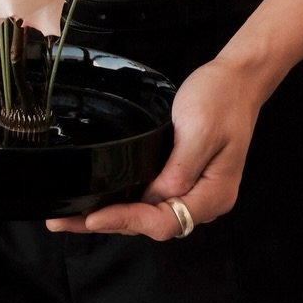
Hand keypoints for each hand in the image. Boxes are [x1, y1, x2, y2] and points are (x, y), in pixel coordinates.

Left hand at [45, 57, 261, 239]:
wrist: (238, 78)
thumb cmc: (220, 98)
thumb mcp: (198, 130)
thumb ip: (177, 170)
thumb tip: (149, 199)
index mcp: (213, 195)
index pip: (164, 221)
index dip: (126, 221)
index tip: (92, 218)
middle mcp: (205, 201)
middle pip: (152, 223)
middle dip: (109, 223)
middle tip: (64, 222)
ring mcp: (196, 191)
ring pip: (150, 214)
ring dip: (113, 216)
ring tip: (72, 217)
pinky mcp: (185, 178)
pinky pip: (153, 198)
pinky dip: (127, 202)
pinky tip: (104, 201)